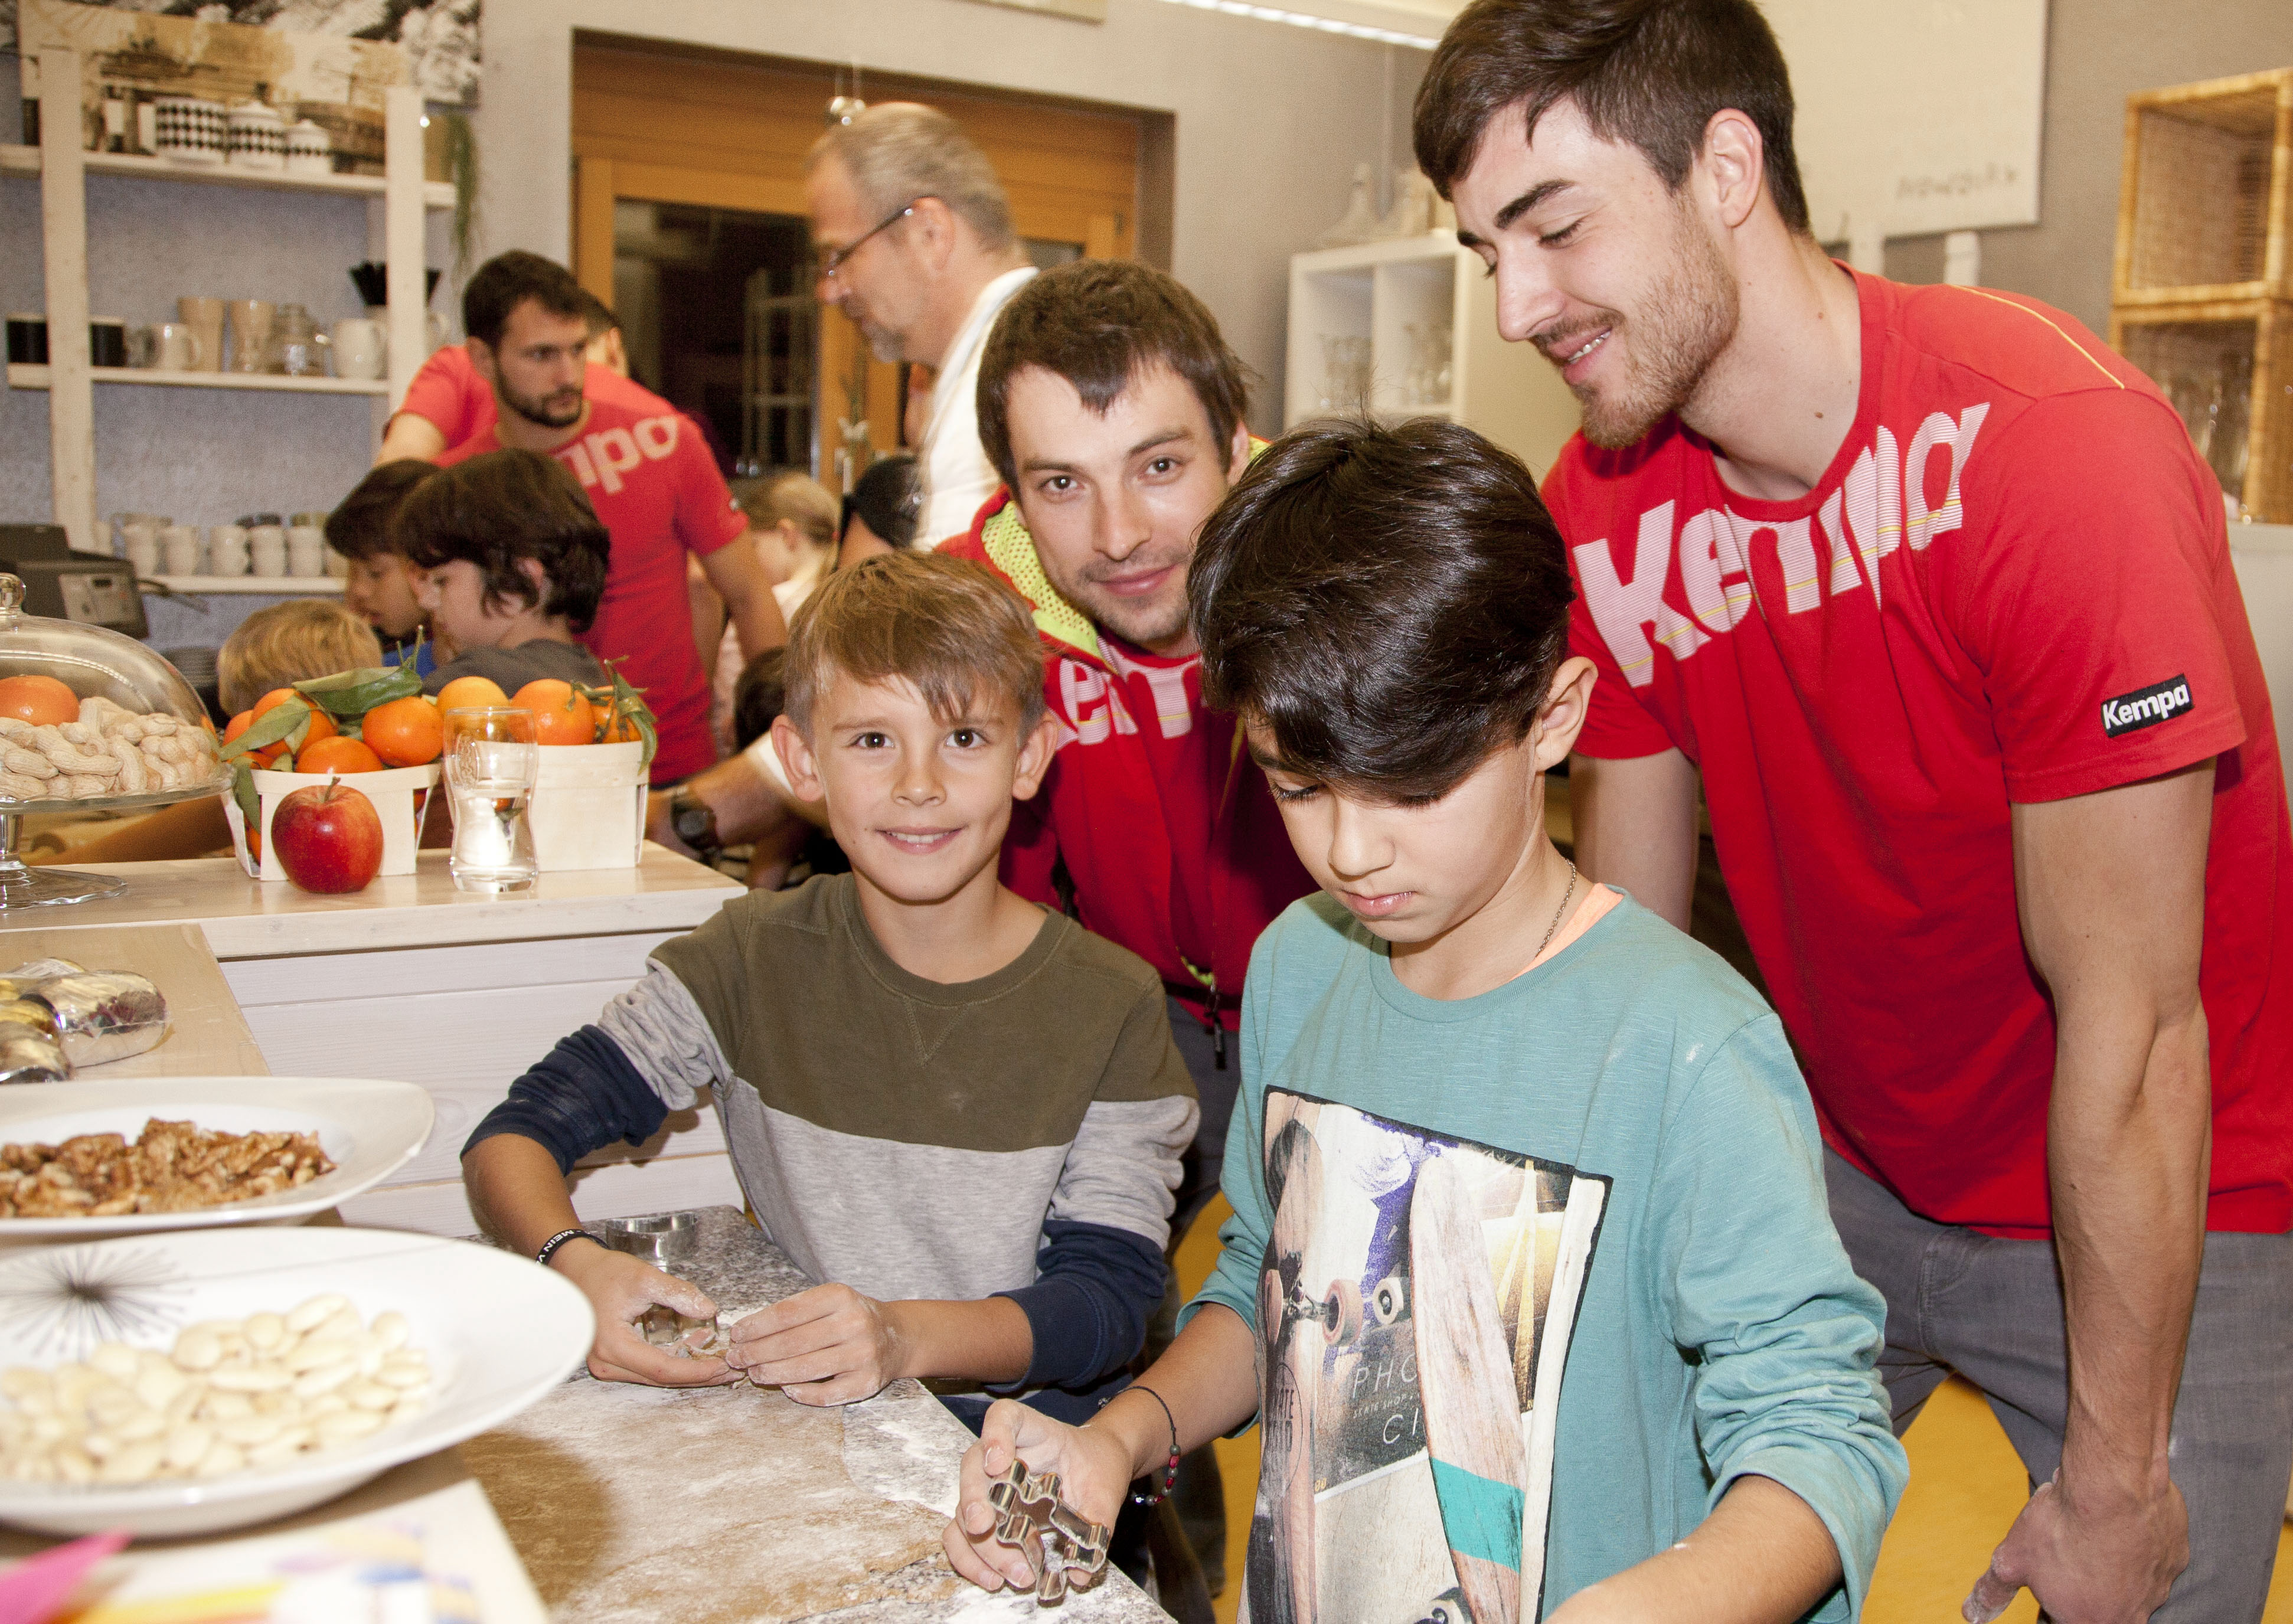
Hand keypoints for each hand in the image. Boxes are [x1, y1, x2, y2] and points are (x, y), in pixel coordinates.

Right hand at [553, 1242, 736, 1386]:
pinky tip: (697, 1345)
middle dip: (699, 1374)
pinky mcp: (613, 1360)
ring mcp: (608, 1365)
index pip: (663, 1369)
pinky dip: (674, 1359)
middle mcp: (608, 1364)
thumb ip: (677, 1293)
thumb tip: (709, 1310)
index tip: (725, 1366)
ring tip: (722, 1359)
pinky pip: (648, 1366)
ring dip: (689, 1368)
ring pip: (656, 1375)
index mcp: (614, 1346)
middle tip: (733, 1368)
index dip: (697, 1370)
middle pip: (662, 1378)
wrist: (575, 1271)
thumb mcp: (643, 1277)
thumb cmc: (604, 1273)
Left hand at [724, 1282, 905, 1404]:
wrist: (897, 1337)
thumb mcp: (828, 1301)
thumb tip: (745, 1333)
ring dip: (771, 1373)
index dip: (756, 1325)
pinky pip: (824, 1394)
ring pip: (804, 1369)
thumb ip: (793, 1313)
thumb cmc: (849, 1318)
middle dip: (756, 1352)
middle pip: (792, 1342)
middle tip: (735, 1358)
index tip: (736, 1334)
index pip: (787, 1312)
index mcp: (841, 1297)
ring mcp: (863, 1354)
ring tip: (753, 1373)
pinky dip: (799, 1392)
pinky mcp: (867, 1382)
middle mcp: (854, 1323)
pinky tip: (785, 1387)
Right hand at [943, 1398, 1136, 1594]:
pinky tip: (993, 1578)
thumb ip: (1095, 1522)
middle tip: (984, 1527)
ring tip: (1014, 1572)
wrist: (1098, 1468)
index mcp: (1035, 1433)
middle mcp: (1003, 1454)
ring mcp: (990, 1485)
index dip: (994, 1435)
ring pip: (964, 1508)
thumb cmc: (1098, 1466)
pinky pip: (961, 1535)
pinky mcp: (987, 1514)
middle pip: (973, 1465)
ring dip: (979, 1544)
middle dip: (973, 1499)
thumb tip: (1078, 1573)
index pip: (1005, 1418)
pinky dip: (971, 1559)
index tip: (998, 1464)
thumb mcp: (1105, 1488)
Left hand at [1963, 1470, 2187, 1622]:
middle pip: (2103, 1604)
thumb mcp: (2012, 1560)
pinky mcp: (2175, 1556)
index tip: (2050, 1575)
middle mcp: (2132, 1614)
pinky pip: (2153, 1553)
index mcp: (2093, 1622)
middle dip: (2082, 1580)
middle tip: (2068, 1549)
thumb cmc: (2062, 1526)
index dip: (2054, 1599)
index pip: (2068, 1620)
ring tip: (2089, 1529)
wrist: (2111, 1486)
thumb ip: (1994, 1591)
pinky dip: (2136, 1540)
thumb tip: (1973, 1613)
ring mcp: (2160, 1586)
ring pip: (2131, 1579)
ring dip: (2110, 1559)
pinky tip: (2119, 1519)